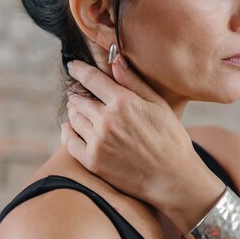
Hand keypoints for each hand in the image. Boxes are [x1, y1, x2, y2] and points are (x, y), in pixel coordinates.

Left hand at [61, 54, 206, 213]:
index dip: (79, 70)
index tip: (72, 66)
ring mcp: (98, 142)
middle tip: (78, 92)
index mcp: (123, 103)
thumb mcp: (158, 105)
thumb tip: (116, 60)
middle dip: (77, 93)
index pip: (92, 79)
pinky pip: (69, 141)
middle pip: (79, 99)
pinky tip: (69, 128)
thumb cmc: (170, 138)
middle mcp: (107, 121)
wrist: (172, 178)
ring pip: (73, 118)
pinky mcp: (93, 162)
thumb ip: (134, 82)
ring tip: (78, 109)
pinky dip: (66, 132)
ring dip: (73, 111)